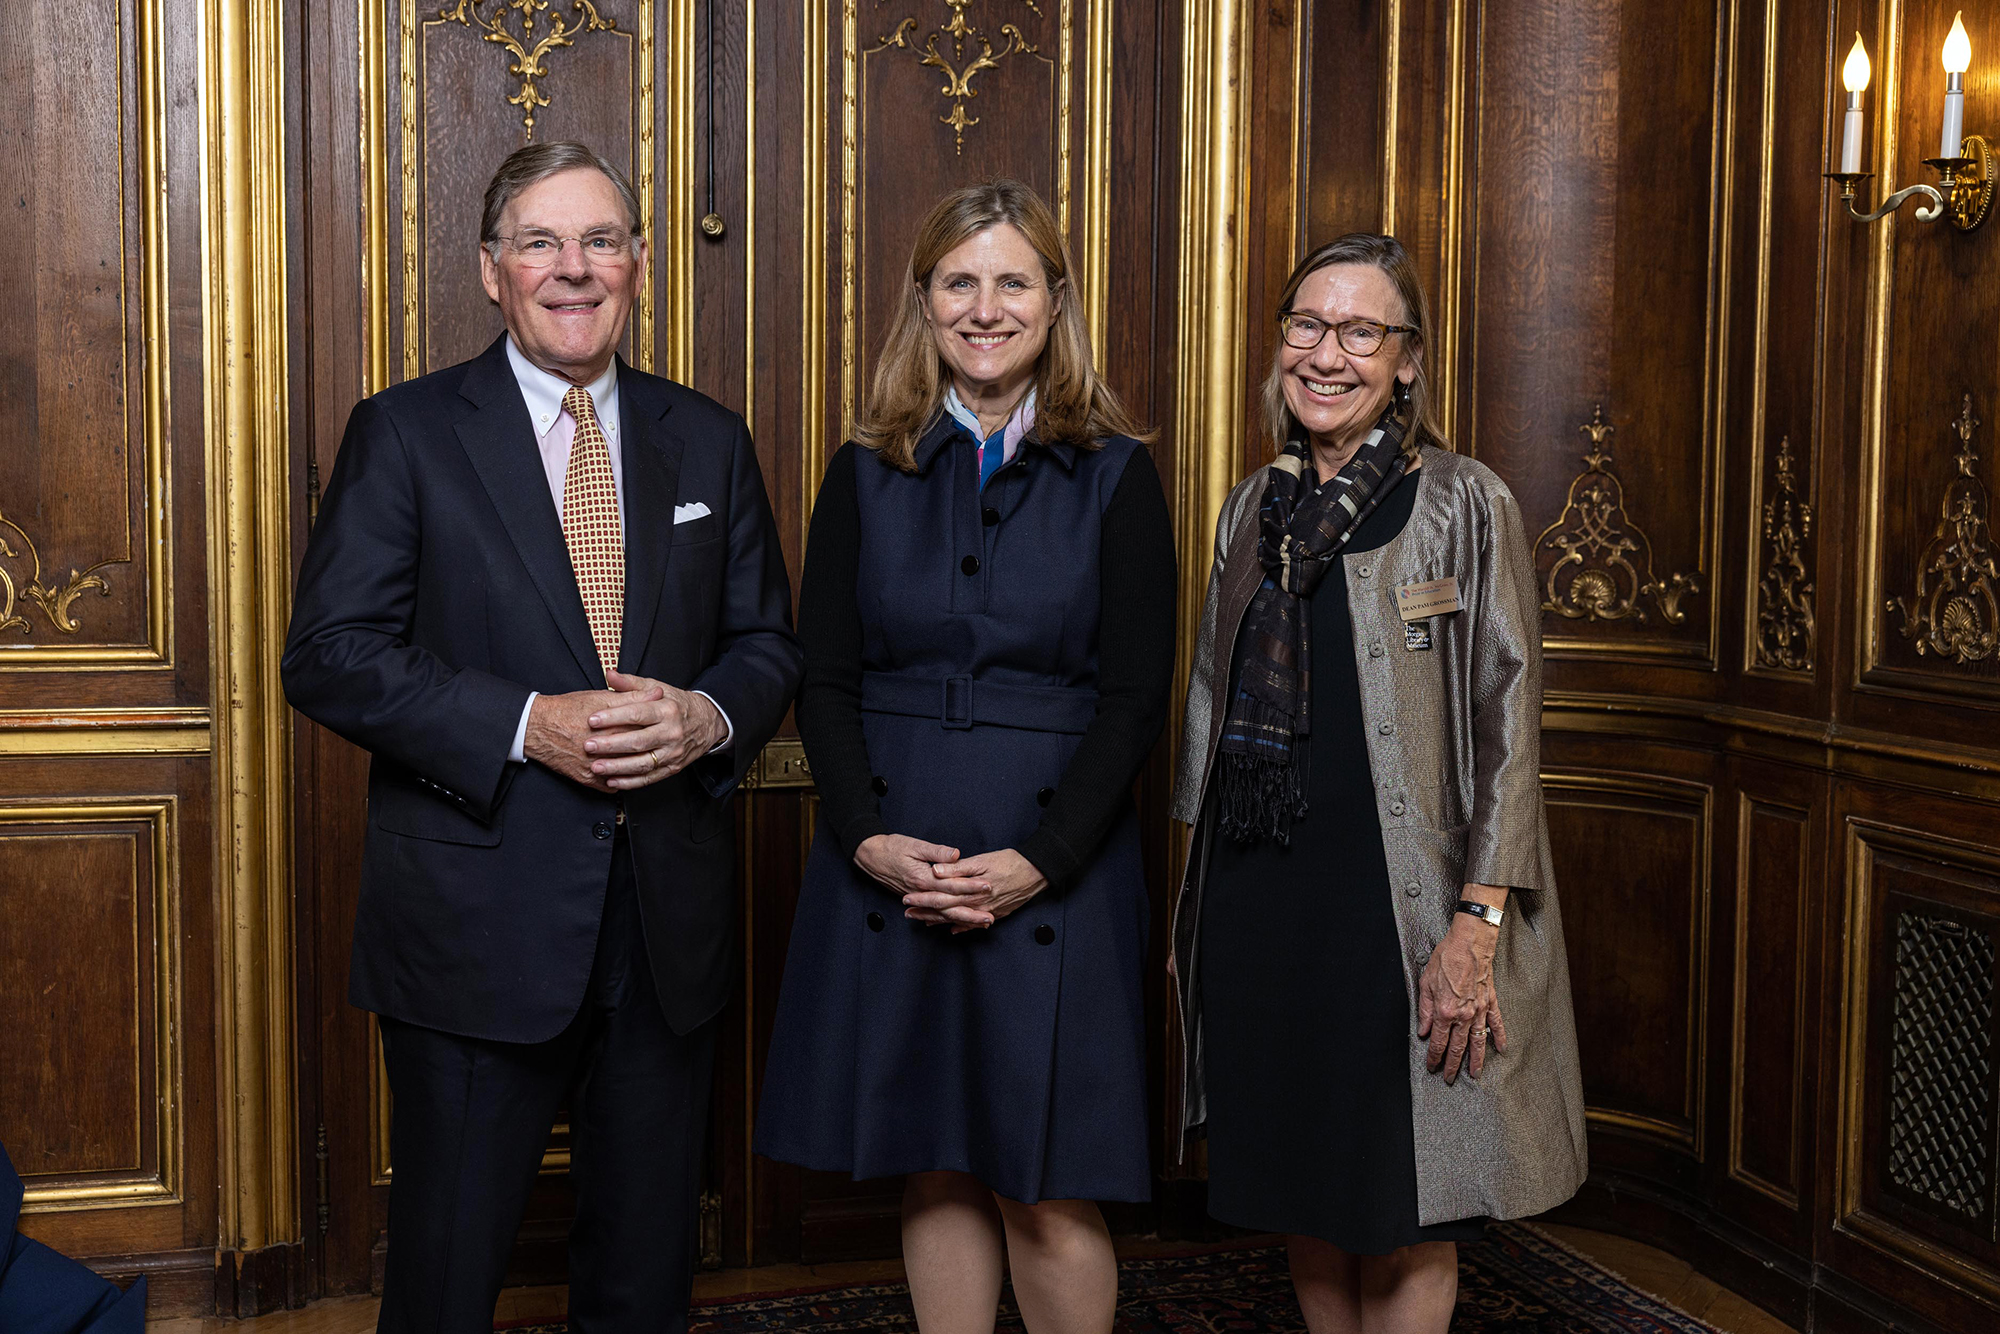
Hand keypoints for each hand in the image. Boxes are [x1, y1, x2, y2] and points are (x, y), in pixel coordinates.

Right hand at [525, 685, 661, 789]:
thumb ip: (633, 696)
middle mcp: (605, 750)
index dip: (657, 727)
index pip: (644, 730)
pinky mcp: (586, 779)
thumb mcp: (601, 697)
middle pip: (636, 752)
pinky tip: (625, 774)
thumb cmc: (567, 709)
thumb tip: (658, 693)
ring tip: (646, 760)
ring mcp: (595, 767)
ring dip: (638, 768)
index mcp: (613, 727)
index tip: (665, 725)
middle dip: (651, 749)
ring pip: (626, 773)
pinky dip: (619, 781)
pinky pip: (610, 786)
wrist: (537, 727)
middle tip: (660, 744)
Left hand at [582, 669, 728, 789]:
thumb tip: (610, 674)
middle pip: (638, 741)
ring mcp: (673, 753)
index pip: (637, 714)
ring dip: (617, 767)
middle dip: (611, 745)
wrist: (707, 722)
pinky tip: (612, 781)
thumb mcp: (658, 688)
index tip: (592, 720)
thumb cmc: (677, 705)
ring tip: (595, 767)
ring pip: (642, 763)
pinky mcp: (673, 768)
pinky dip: (629, 782)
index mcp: (667, 710)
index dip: (613, 717)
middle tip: (589, 745)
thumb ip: (631, 683)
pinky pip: (649, 778)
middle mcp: (672, 732)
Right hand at [855, 835, 989, 926]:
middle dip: (971, 913)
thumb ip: (936, 851)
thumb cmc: (892, 847)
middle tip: (990, 917)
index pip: (951, 885)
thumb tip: (955, 854)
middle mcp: (921, 892)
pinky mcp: (916, 899)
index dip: (971, 887)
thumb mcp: (914, 844)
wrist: (871, 856)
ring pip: (942, 914)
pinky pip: (933, 914)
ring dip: (962, 920)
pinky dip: (947, 920)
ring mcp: (918, 898)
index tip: (987, 887)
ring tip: (980, 924)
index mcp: (923, 878)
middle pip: (949, 907)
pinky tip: (958, 925)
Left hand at [916, 849, 1046, 932]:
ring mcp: (986, 912)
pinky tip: (952, 930)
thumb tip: (936, 871)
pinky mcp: (996, 913)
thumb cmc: (1009, 862)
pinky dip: (962, 927)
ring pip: (958, 919)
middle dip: (925, 913)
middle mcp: (976, 905)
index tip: (907, 900)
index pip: (940, 897)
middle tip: (908, 914)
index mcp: (970, 891)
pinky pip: (974, 924)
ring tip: (923, 923)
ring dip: (939, 921)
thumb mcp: (982, 860)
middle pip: (945, 911)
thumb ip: (957, 868)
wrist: (1036, 872)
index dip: (922, 899)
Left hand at [1416, 885, 1509, 1081]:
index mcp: (1444, 1012)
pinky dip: (1500, 1037)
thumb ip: (1425, 1010)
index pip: (1438, 1042)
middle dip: (1452, 1065)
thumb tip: (1424, 1031)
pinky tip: (1501, 1049)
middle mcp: (1463, 1015)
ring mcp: (1479, 1010)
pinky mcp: (1490, 1002)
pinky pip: (1497, 1024)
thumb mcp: (1425, 983)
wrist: (1469, 943)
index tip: (1432, 1067)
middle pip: (1457, 1047)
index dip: (1434, 1057)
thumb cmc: (1446, 959)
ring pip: (1478, 1042)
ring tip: (1475, 1074)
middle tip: (1450, 1079)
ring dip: (1476, 1060)